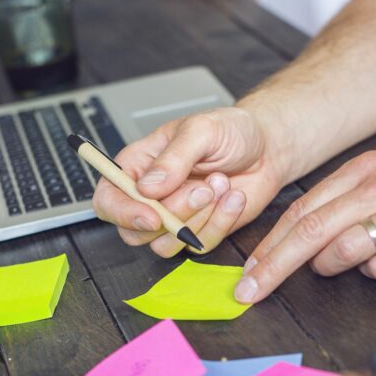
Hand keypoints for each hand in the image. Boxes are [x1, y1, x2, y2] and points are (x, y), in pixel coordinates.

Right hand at [93, 107, 284, 255]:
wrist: (267, 147)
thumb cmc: (231, 131)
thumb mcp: (201, 131)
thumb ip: (173, 159)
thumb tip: (147, 188)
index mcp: (138, 167)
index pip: (109, 200)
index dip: (123, 213)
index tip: (151, 215)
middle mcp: (151, 197)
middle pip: (135, 231)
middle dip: (172, 216)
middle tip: (203, 188)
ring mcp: (174, 218)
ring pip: (166, 244)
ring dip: (198, 220)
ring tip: (220, 184)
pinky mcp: (199, 232)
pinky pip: (200, 244)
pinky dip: (220, 223)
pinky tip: (232, 196)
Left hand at [233, 141, 375, 303]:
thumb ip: (349, 195)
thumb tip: (308, 231)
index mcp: (365, 169)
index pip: (302, 209)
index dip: (269, 244)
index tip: (249, 271)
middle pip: (310, 231)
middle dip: (273, 266)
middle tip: (249, 291)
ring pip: (343, 250)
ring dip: (328, 267)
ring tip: (334, 267)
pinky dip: (375, 272)